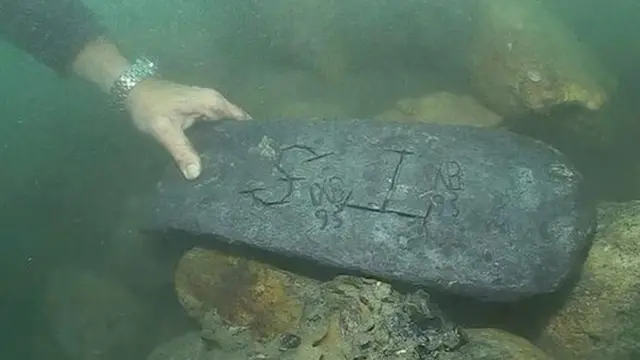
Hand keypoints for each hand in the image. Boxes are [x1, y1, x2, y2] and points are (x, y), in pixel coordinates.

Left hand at [125, 78, 250, 179]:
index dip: (250, 137)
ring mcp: (207, 108)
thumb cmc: (149, 106)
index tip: (257, 158)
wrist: (130, 89)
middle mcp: (214, 103)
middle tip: (246, 169)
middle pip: (236, 125)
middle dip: (240, 144)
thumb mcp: (164, 129)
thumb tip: (196, 175)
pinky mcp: (199, 114)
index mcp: (213, 103)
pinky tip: (217, 159)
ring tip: (236, 168)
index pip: (242, 119)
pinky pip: (215, 129)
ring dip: (228, 144)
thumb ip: (181, 151)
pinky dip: (217, 142)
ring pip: (225, 128)